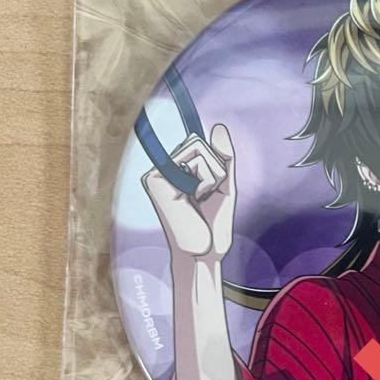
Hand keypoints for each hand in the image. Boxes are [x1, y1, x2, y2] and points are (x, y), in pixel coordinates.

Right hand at [143, 124, 235, 261]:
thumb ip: (223, 157)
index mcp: (175, 171)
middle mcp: (163, 169)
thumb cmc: (213, 224)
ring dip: (213, 175)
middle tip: (206, 197)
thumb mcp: (225, 185)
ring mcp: (157, 173)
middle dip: (215, 169)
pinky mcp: (155, 179)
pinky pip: (195, 158)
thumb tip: (219, 126)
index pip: (200, 145)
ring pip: (199, 147)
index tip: (210, 190)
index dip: (215, 164)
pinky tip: (195, 198)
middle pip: (199, 143)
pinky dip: (207, 179)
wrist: (204, 252)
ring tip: (201, 198)